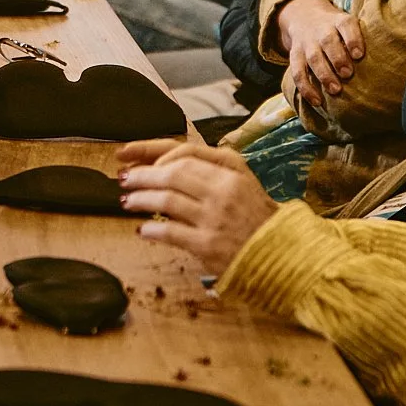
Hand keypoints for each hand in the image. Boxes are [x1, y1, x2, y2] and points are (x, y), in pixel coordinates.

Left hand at [117, 141, 280, 273]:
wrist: (282, 254)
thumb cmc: (257, 215)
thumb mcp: (241, 179)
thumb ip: (209, 166)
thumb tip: (163, 162)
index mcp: (231, 170)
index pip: (183, 152)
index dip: (149, 151)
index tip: (127, 155)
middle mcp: (223, 190)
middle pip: (171, 173)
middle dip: (141, 175)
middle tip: (123, 179)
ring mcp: (215, 217)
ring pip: (166, 200)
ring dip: (140, 199)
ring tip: (126, 202)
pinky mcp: (208, 245)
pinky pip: (170, 232)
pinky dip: (151, 229)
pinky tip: (142, 229)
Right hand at [276, 0, 363, 103]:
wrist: (303, 16)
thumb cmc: (337, 29)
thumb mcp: (349, 25)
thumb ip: (363, 40)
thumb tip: (390, 62)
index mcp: (338, 21)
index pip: (345, 25)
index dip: (352, 39)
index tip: (358, 55)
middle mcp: (321, 30)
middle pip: (327, 41)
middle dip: (337, 58)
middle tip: (348, 74)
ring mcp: (307, 42)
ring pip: (312, 57)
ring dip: (323, 74)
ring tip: (335, 90)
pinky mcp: (295, 54)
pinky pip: (297, 71)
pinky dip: (305, 87)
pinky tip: (316, 101)